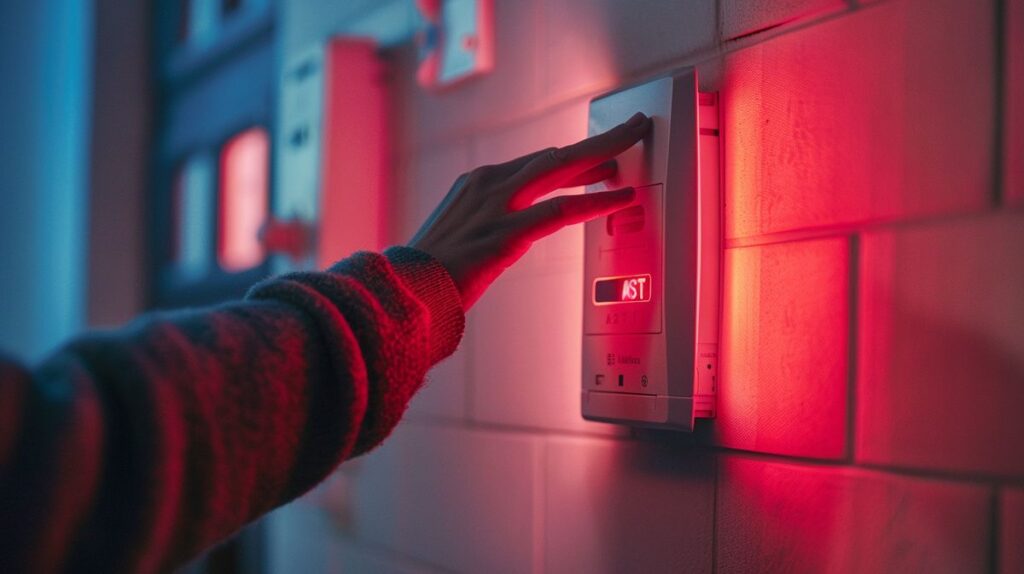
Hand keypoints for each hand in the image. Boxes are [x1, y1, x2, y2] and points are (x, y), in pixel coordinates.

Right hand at [410, 111, 651, 309]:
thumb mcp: (459, 235)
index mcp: (476, 183)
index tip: (600, 158)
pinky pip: (561, 210)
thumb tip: (514, 231)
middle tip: (633, 127)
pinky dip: (596, 202)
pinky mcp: (507, 232)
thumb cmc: (429, 274)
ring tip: (636, 143)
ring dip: (605, 154)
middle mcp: (489, 184)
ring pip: (563, 168)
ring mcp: (498, 206)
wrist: (404, 293)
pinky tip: (621, 197)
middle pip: (556, 155)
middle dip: (598, 140)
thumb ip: (489, 224)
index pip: (536, 162)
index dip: (573, 159)